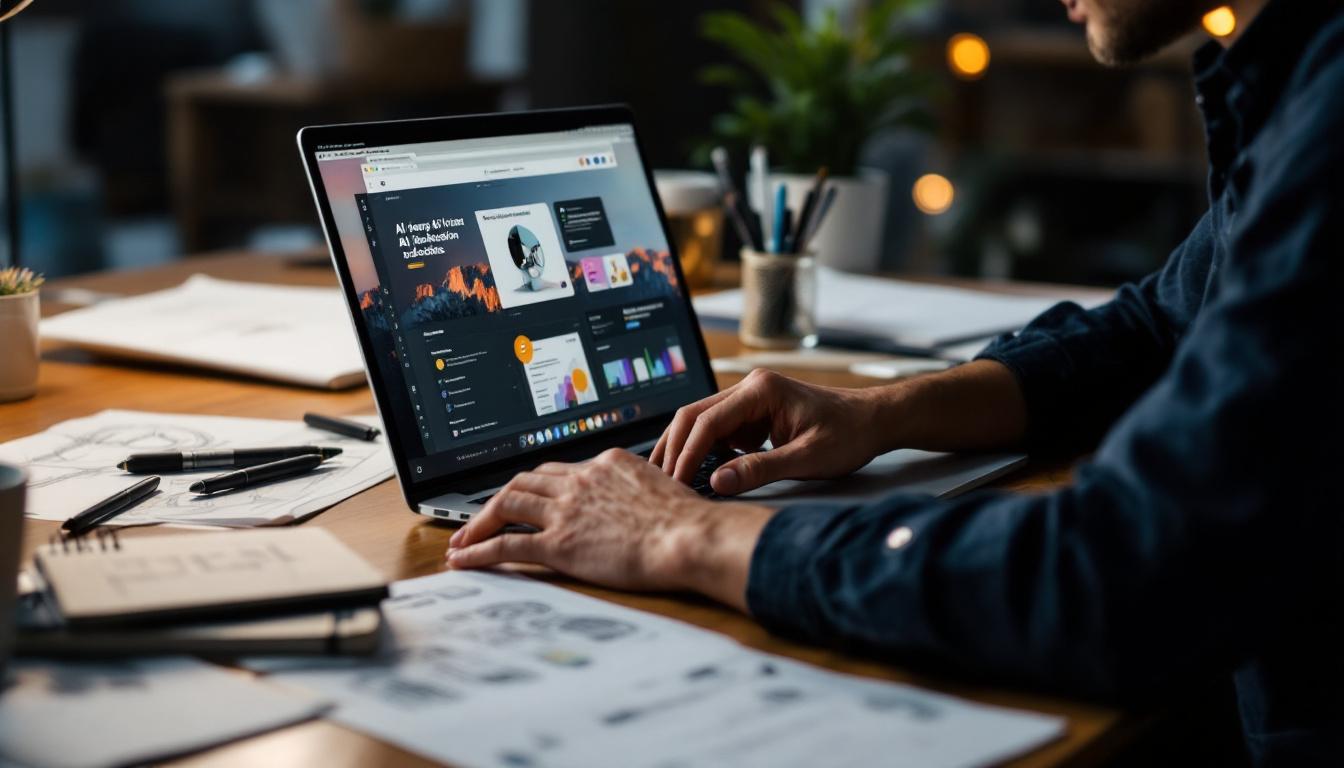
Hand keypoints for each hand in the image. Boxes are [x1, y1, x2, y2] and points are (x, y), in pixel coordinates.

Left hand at [445, 448, 773, 607]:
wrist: (688, 536)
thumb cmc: (687, 521)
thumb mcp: (661, 487)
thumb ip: (636, 488)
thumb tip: (636, 500)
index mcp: (604, 464)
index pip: (555, 471)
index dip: (532, 486)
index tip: (521, 499)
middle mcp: (579, 480)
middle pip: (522, 481)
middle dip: (496, 500)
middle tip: (480, 519)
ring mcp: (567, 511)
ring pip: (506, 505)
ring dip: (478, 524)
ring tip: (462, 541)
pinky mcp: (560, 544)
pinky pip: (507, 544)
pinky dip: (479, 551)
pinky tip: (464, 560)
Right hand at [651, 368, 886, 495]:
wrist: (874, 421)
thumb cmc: (848, 435)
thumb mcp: (807, 458)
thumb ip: (760, 470)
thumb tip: (717, 483)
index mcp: (761, 390)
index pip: (708, 421)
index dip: (687, 454)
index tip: (675, 483)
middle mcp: (750, 387)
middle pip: (694, 415)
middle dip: (675, 448)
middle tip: (659, 482)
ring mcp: (750, 399)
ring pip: (702, 421)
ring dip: (686, 449)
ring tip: (669, 480)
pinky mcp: (753, 414)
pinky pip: (719, 430)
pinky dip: (705, 452)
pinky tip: (696, 474)